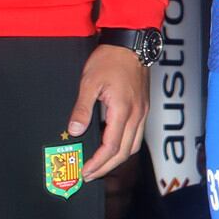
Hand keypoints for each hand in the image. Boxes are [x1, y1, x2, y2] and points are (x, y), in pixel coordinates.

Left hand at [69, 44, 148, 180]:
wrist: (131, 43)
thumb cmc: (110, 60)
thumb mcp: (89, 82)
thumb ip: (82, 108)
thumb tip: (75, 130)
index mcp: (123, 110)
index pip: (111, 146)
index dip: (98, 163)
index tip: (85, 171)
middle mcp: (137, 115)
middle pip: (125, 152)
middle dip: (107, 167)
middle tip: (90, 174)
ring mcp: (143, 112)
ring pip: (133, 146)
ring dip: (117, 159)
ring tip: (100, 165)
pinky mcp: (143, 108)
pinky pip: (136, 135)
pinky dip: (124, 147)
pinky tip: (112, 146)